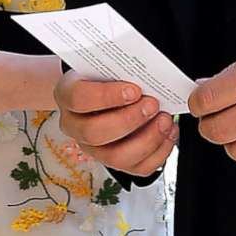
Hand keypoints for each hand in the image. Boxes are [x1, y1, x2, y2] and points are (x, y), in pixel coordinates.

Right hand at [54, 73, 176, 177]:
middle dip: (129, 120)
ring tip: (164, 120)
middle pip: (95, 133)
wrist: (101, 94)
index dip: (107, 96)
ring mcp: (94, 149)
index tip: (134, 90)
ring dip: (147, 139)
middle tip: (152, 105)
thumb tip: (146, 76)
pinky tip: (168, 133)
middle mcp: (75, 128)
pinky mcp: (115, 163)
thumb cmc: (104, 79)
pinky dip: (158, 153)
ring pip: (116, 157)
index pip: (79, 99)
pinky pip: (137, 168)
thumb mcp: (105, 67)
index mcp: (67, 97)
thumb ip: (119, 71)